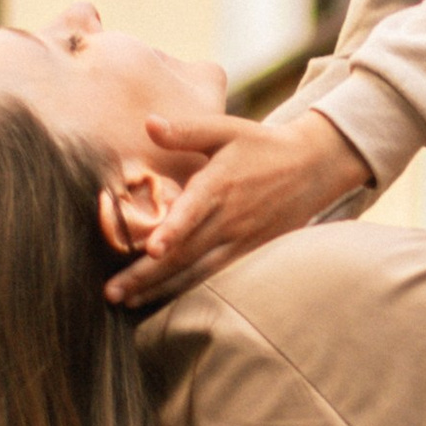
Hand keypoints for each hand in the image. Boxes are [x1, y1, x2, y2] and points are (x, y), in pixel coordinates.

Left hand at [100, 112, 371, 303]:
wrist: (313, 167)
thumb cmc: (262, 145)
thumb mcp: (226, 129)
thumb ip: (186, 130)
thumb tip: (148, 123)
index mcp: (221, 184)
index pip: (195, 211)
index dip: (173, 230)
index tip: (152, 249)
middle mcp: (230, 218)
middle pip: (186, 251)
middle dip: (147, 274)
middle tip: (111, 292)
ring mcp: (242, 240)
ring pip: (199, 271)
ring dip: (162, 289)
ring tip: (128, 301)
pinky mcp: (251, 253)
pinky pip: (217, 278)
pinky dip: (188, 291)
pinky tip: (162, 300)